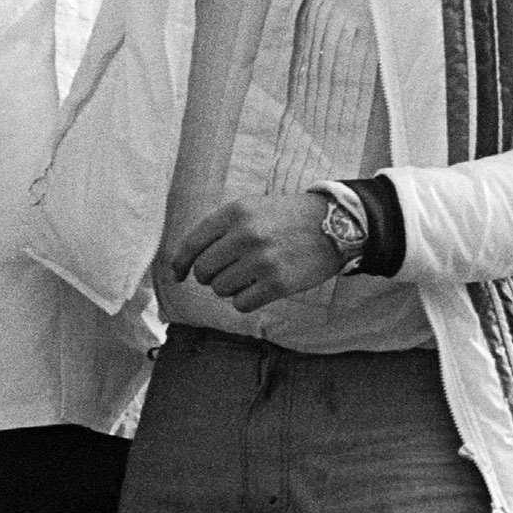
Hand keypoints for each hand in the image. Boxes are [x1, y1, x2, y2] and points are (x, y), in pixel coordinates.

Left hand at [167, 191, 347, 311]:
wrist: (334, 224)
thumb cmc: (286, 218)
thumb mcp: (251, 208)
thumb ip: (220, 229)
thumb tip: (185, 263)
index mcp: (235, 213)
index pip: (192, 244)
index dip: (180, 263)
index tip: (177, 274)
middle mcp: (245, 235)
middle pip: (204, 271)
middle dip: (211, 276)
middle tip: (228, 271)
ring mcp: (262, 260)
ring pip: (221, 289)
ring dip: (231, 288)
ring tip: (250, 276)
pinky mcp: (278, 283)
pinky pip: (242, 304)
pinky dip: (246, 300)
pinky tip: (259, 288)